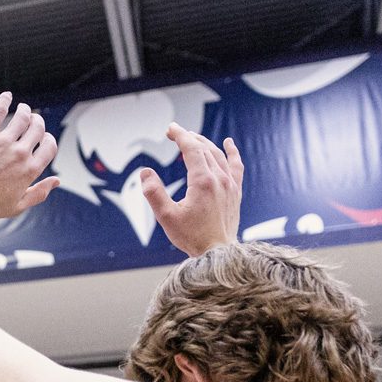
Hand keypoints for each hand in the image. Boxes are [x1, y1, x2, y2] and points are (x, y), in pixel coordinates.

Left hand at [0, 93, 59, 220]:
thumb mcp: (16, 206)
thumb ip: (39, 193)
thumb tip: (57, 181)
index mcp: (30, 170)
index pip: (49, 146)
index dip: (48, 140)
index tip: (42, 138)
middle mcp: (20, 153)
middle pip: (37, 128)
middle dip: (38, 122)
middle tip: (32, 119)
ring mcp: (3, 141)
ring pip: (22, 117)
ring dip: (25, 110)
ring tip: (22, 108)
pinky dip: (5, 100)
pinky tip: (7, 96)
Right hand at [140, 124, 242, 256]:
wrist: (218, 253)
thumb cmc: (192, 237)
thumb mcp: (166, 217)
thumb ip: (154, 193)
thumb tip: (145, 172)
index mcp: (202, 182)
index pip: (191, 149)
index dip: (180, 136)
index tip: (170, 129)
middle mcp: (219, 179)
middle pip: (204, 148)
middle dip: (189, 137)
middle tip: (175, 132)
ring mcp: (230, 184)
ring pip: (218, 155)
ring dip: (204, 143)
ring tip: (192, 137)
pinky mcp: (235, 192)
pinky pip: (236, 166)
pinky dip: (232, 152)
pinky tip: (228, 144)